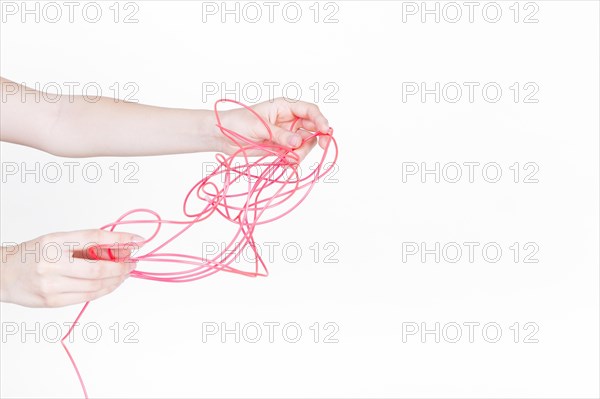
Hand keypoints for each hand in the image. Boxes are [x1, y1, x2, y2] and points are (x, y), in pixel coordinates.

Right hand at [0, 229, 142, 307]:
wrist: (2, 274)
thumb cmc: (33, 254)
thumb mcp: (57, 240)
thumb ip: (86, 244)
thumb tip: (120, 247)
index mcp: (54, 242)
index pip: (94, 238)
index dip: (121, 240)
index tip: (138, 241)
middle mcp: (52, 263)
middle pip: (98, 268)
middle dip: (121, 267)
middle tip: (132, 263)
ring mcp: (51, 285)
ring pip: (95, 286)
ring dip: (116, 280)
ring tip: (124, 273)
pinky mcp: (52, 302)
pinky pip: (86, 297)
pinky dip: (103, 290)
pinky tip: (111, 284)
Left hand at [214, 98, 330, 161]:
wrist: (222, 136)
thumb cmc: (237, 122)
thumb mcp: (259, 126)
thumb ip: (280, 135)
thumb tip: (298, 142)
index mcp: (285, 106)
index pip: (310, 110)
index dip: (320, 119)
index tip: (325, 130)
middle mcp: (290, 120)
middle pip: (313, 128)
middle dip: (318, 138)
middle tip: (322, 147)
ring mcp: (287, 135)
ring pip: (306, 144)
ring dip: (302, 152)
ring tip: (290, 158)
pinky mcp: (282, 148)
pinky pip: (296, 154)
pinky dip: (295, 160)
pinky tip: (287, 163)